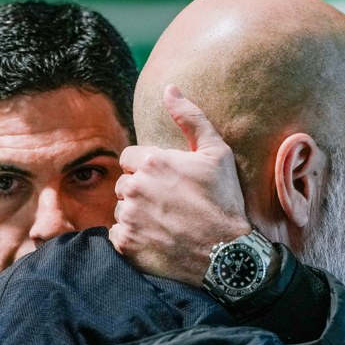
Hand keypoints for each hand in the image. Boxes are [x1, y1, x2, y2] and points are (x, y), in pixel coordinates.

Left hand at [109, 84, 251, 286]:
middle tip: (169, 205)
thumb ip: (190, 117)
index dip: (148, 169)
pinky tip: (157, 239)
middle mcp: (134, 187)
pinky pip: (118, 234)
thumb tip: (169, 88)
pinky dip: (133, 237)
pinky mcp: (125, 244)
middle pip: (124, 184)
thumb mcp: (217, 153)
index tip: (168, 182)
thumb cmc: (224, 202)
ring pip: (121, 209)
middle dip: (141, 191)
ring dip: (137, 214)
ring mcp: (128, 217)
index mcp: (152, 162)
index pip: (129, 158)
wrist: (226, 255)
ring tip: (165, 223)